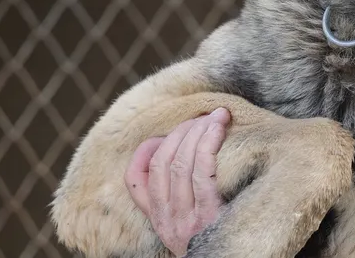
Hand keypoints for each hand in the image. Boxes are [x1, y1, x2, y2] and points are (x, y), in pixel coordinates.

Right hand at [125, 108, 230, 255]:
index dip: (145, 151)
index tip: (161, 135)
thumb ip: (176, 196)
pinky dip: (209, 143)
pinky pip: (203, 171)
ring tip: (217, 116)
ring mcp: (186, 218)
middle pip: (163, 162)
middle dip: (181, 132)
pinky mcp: (209, 214)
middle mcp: (167, 219)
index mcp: (158, 219)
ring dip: (198, 131)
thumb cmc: (214, 237)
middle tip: (202, 117)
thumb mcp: (185, 223)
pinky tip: (219, 129)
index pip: (135, 181)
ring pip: (182, 162)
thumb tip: (172, 151)